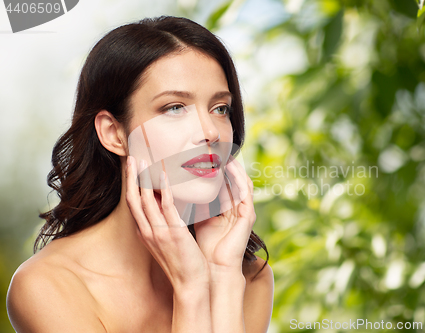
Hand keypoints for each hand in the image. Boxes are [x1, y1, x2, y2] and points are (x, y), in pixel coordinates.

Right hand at [125, 156, 209, 289]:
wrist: (190, 284)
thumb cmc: (183, 263)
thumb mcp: (168, 242)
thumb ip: (164, 226)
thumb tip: (166, 209)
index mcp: (147, 233)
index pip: (134, 206)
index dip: (132, 186)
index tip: (133, 169)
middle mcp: (148, 232)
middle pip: (134, 200)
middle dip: (131, 178)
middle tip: (132, 158)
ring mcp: (159, 233)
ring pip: (145, 201)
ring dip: (142, 179)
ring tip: (142, 160)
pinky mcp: (173, 233)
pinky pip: (166, 207)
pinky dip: (163, 189)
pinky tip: (164, 175)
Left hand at [193, 156, 255, 272]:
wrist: (213, 269)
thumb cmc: (203, 247)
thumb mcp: (195, 219)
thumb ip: (191, 204)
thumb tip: (174, 188)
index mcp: (225, 210)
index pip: (221, 184)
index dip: (214, 169)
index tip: (204, 155)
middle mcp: (236, 208)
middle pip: (232, 180)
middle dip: (225, 164)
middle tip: (215, 148)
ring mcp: (244, 211)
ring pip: (241, 182)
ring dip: (234, 167)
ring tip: (224, 152)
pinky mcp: (248, 215)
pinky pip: (246, 191)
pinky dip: (239, 177)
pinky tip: (231, 166)